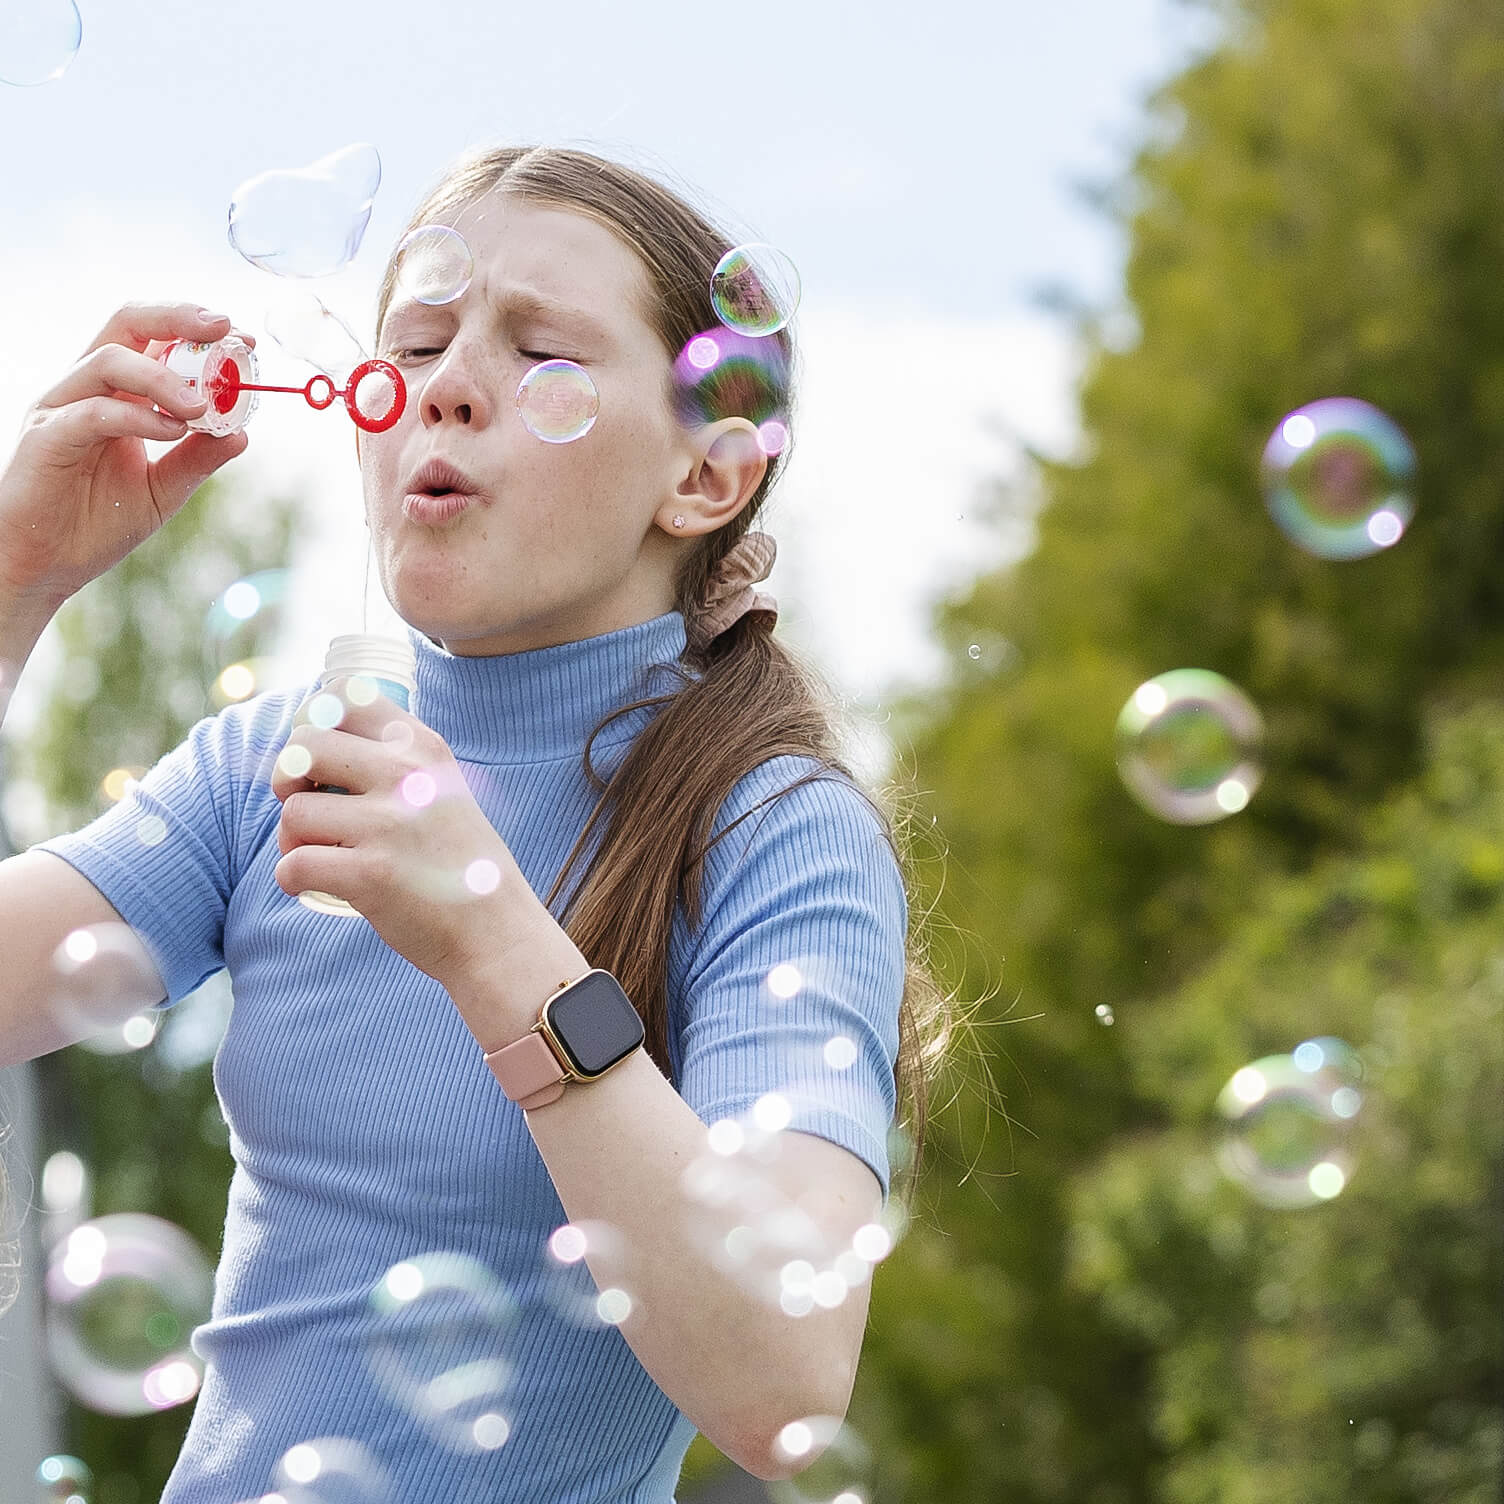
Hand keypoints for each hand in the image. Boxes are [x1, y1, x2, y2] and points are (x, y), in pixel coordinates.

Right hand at [0, 302, 252, 603]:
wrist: (47, 565)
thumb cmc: (97, 522)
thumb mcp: (163, 490)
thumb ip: (198, 459)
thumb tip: (242, 434)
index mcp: (118, 393)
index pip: (156, 339)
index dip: (198, 331)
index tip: (246, 340)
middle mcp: (88, 388)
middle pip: (127, 324)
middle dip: (179, 318)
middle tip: (225, 330)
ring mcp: (63, 407)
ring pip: (110, 360)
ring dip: (165, 378)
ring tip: (204, 406)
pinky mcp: (47, 436)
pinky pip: (94, 412)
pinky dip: (138, 417)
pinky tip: (173, 431)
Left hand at [270, 679, 540, 988]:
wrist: (496, 931)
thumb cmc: (461, 864)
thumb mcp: (444, 789)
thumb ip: (395, 761)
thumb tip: (309, 742)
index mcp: (423, 748)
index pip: (345, 694)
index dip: (312, 719)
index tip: (318, 755)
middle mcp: (405, 776)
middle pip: (303, 745)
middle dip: (288, 777)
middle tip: (309, 807)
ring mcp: (387, 824)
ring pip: (293, 811)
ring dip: (293, 839)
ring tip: (321, 856)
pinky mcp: (369, 874)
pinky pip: (292, 865)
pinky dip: (293, 879)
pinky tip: (317, 886)